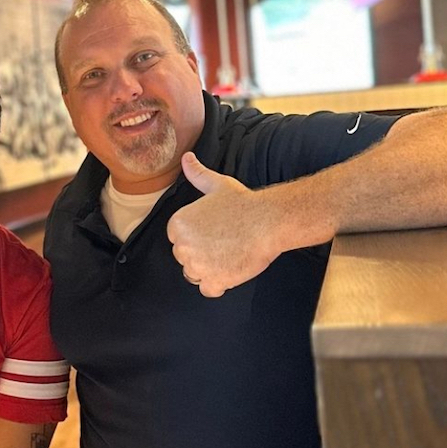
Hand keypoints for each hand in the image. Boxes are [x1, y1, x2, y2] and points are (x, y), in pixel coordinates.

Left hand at [167, 152, 281, 297]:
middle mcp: (182, 247)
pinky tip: (231, 268)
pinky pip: (208, 289)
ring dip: (209, 269)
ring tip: (228, 253)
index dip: (197, 236)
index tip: (214, 231)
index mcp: (177, 225)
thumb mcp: (217, 185)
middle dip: (201, 253)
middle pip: (185, 258)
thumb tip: (186, 158)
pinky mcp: (213, 282)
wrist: (268, 221)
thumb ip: (197, 174)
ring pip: (194, 274)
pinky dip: (219, 284)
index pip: (178, 239)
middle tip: (224, 241)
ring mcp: (197, 266)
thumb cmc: (243, 203)